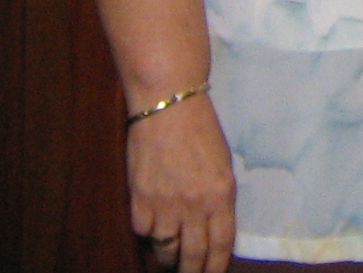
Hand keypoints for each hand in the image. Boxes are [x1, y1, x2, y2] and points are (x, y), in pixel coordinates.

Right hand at [126, 95, 235, 272]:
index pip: (221, 243)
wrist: (168, 106)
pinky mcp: (139, 199)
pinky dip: (147, 236)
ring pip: (164, 248)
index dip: (215, 265)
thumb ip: (218, 198)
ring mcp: (164, 204)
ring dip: (167, 256)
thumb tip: (211, 227)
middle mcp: (194, 204)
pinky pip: (143, 232)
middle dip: (191, 271)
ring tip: (170, 258)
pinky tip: (152, 232)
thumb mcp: (222, 164)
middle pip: (192, 254)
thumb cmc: (201, 130)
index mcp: (221, 194)